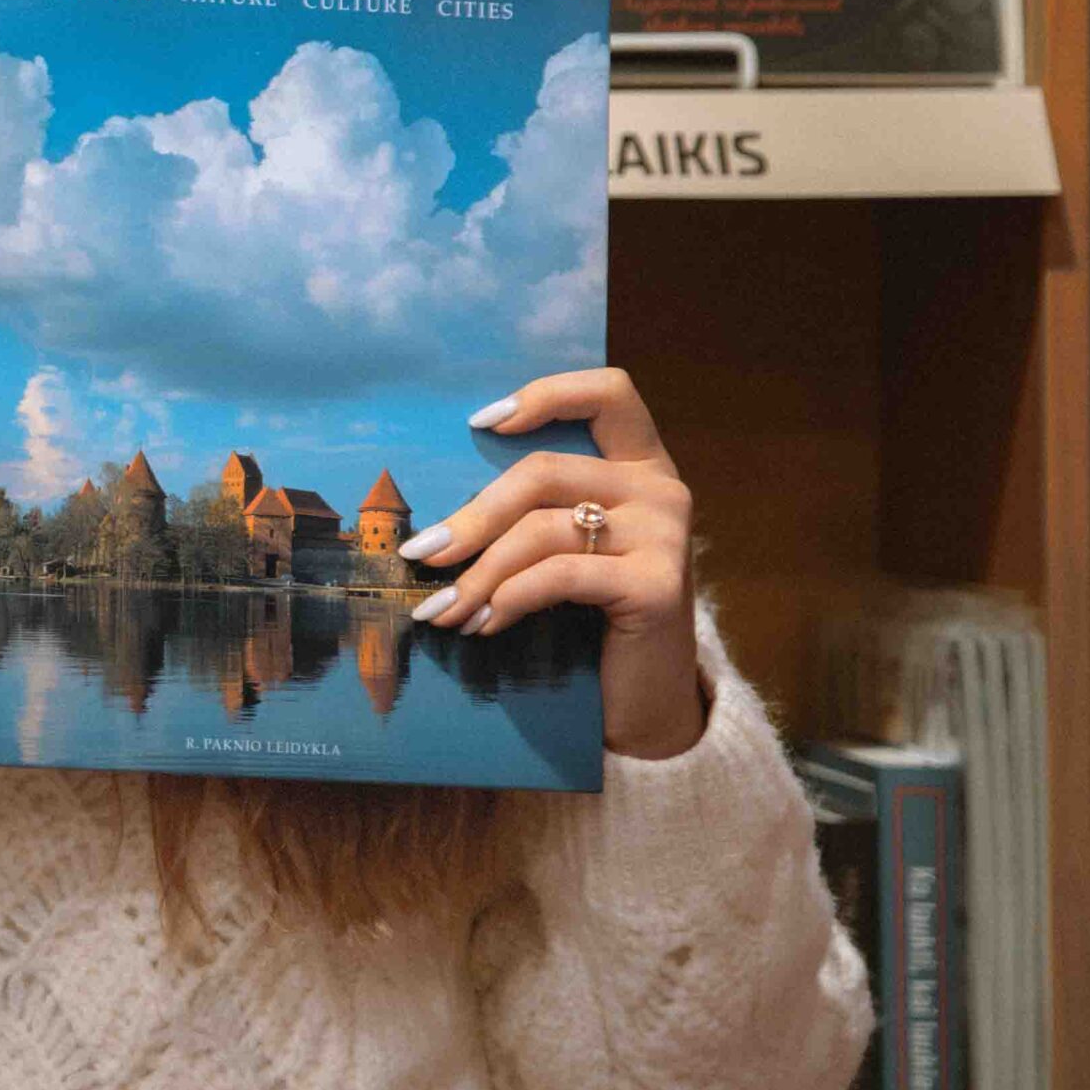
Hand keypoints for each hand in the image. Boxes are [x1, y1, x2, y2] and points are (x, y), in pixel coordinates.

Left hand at [397, 368, 706, 761]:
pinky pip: (559, 575)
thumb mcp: (568, 548)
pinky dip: (510, 598)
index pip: (609, 392)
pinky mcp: (660, 584)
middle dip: (472, 517)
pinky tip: (486, 624)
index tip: (479, 424)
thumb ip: (535, 509)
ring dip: (479, 574)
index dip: (545, 394)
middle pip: (544, 472)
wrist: (647, 697)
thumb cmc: (593, 616)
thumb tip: (436, 517)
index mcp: (642, 466)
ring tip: (445, 610)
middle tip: (423, 555)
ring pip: (542, 529)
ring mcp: (667, 535)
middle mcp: (663, 490)